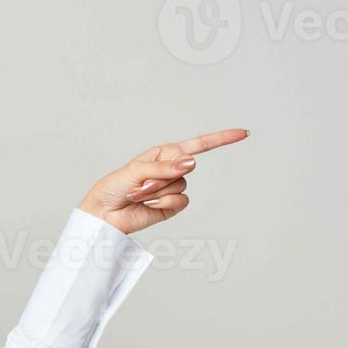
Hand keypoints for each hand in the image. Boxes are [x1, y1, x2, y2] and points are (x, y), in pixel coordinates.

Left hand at [77, 128, 249, 234]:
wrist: (104, 214)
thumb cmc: (114, 187)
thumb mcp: (137, 170)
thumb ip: (165, 167)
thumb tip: (192, 163)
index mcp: (164, 154)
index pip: (198, 145)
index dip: (221, 139)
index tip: (243, 133)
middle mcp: (171, 170)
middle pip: (185, 167)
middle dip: (161, 175)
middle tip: (140, 182)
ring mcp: (172, 188)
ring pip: (180, 185)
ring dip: (157, 191)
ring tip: (139, 194)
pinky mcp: (171, 206)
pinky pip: (180, 201)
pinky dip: (163, 203)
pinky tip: (148, 204)